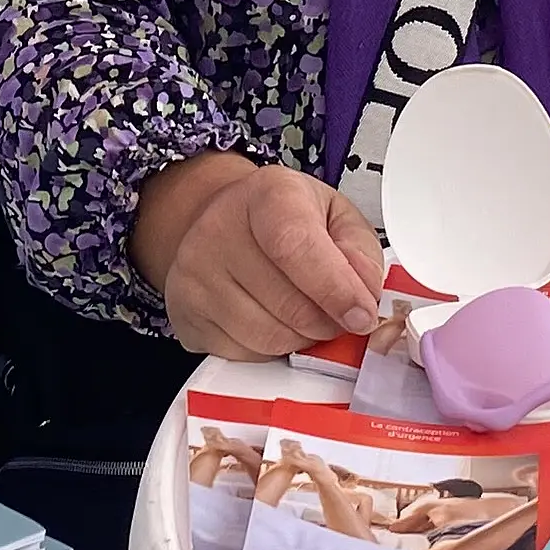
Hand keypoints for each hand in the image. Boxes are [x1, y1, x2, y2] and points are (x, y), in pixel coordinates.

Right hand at [131, 152, 384, 359]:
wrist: (226, 219)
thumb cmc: (287, 219)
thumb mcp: (336, 217)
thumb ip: (360, 253)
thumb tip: (364, 297)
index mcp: (268, 194)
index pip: (295, 245)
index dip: (335, 288)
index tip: (362, 315)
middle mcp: (219, 228)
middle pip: (288, 304)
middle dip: (328, 322)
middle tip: (339, 314)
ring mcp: (194, 273)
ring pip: (268, 338)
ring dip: (301, 339)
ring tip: (303, 313)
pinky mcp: (184, 312)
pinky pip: (244, 355)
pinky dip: (270, 349)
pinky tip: (271, 320)